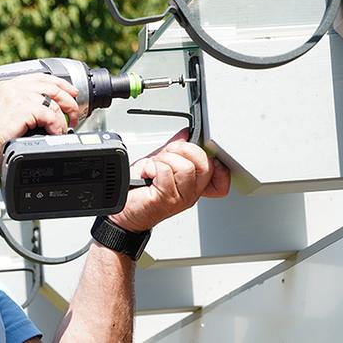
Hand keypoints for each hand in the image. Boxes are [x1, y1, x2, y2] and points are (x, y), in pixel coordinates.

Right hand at [0, 73, 79, 157]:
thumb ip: (16, 106)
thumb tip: (38, 114)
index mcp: (7, 86)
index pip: (39, 78)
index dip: (59, 83)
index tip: (70, 91)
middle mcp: (13, 87)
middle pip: (51, 86)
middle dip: (68, 98)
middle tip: (75, 110)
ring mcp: (19, 96)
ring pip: (54, 101)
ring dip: (64, 115)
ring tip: (67, 126)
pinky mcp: (24, 109)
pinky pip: (50, 115)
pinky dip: (57, 126)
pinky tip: (55, 133)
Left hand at [109, 128, 230, 232]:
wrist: (122, 208)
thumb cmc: (140, 190)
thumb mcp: (161, 162)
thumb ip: (175, 149)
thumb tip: (185, 134)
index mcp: (193, 184)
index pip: (220, 177)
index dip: (216, 162)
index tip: (198, 152)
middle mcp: (190, 193)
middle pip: (205, 165)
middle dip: (184, 150)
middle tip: (167, 155)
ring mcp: (180, 198)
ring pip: (185, 167)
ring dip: (165, 159)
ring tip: (154, 166)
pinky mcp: (166, 199)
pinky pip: (166, 171)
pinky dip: (153, 166)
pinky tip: (147, 173)